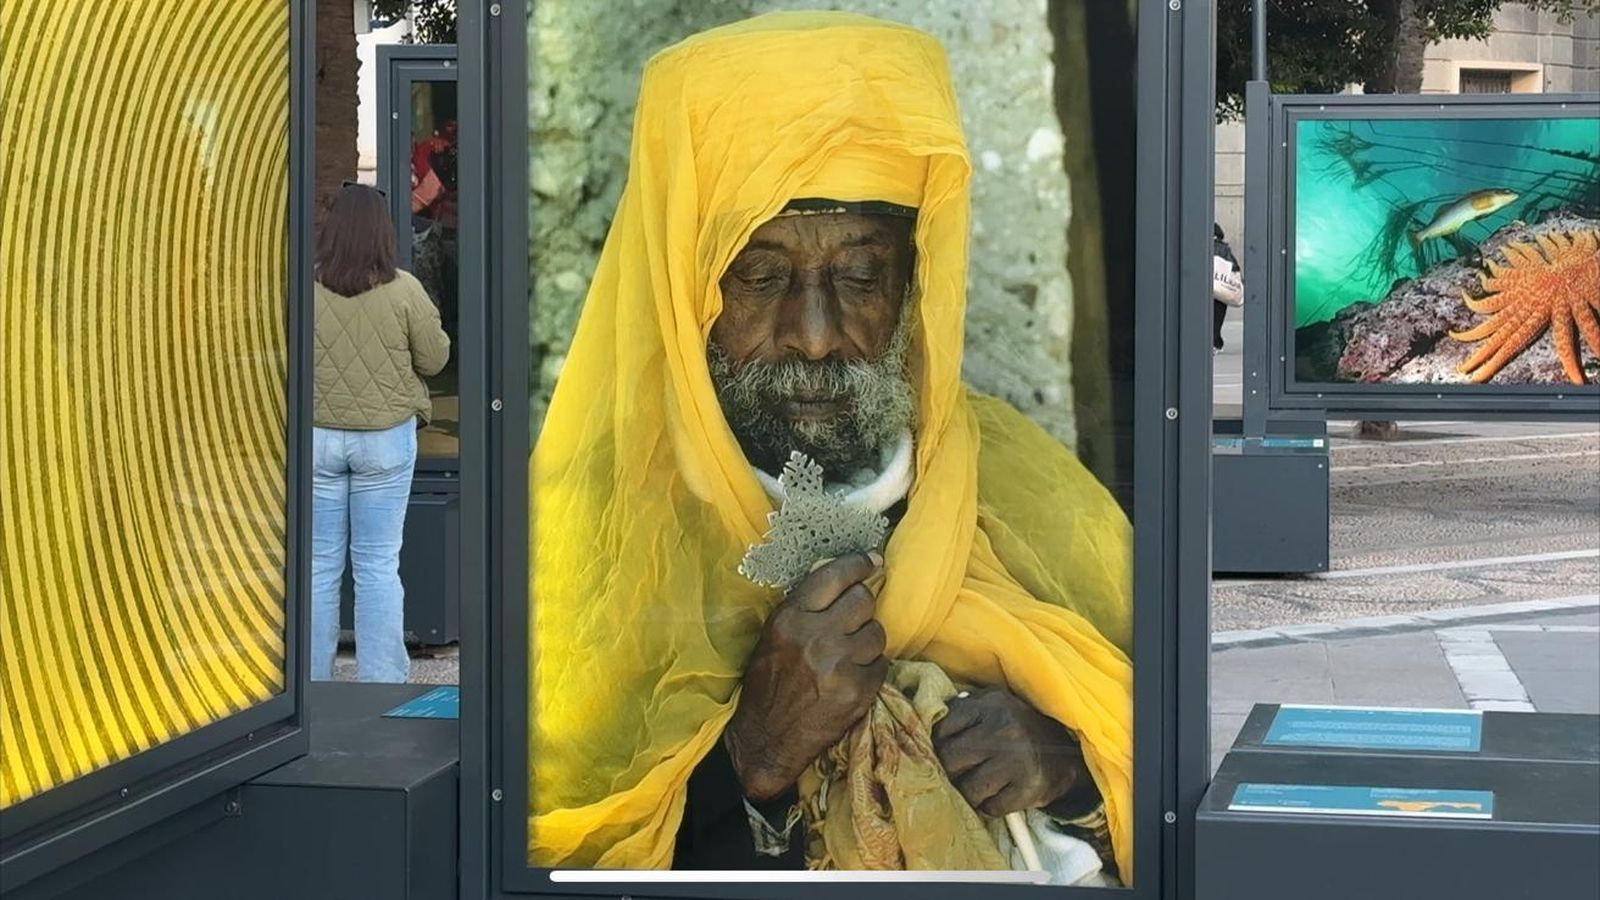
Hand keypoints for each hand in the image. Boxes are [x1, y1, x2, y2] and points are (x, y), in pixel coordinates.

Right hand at [726, 553, 888, 800]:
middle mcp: (815, 637)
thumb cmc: (768, 685)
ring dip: (868, 640)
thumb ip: (805, 608)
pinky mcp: (858, 691)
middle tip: (852, 620)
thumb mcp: (774, 637)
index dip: (859, 564)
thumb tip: (848, 579)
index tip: (873, 560)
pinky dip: (871, 669)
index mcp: (790, 619)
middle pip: (863, 600)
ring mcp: (839, 665)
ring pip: (877, 632)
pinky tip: (852, 677)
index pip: (834, 576)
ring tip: (849, 654)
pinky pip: (881, 664)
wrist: (767, 739)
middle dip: (861, 608)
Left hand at [932, 686, 1091, 817]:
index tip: (946, 751)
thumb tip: (926, 720)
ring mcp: (1017, 760)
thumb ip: (963, 708)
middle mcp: (1004, 729)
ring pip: (968, 789)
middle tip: (958, 773)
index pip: (943, 728)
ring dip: (970, 793)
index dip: (939, 744)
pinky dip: (990, 806)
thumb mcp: (995, 705)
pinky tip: (998, 795)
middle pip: (950, 760)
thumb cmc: (1018, 728)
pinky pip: (991, 808)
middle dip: (950, 771)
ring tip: (979, 785)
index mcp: (992, 704)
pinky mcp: (1029, 788)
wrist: (1066, 754)